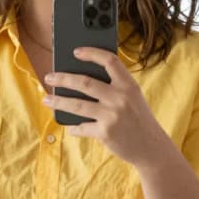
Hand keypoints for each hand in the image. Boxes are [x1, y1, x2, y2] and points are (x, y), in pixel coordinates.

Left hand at [41, 46, 162, 169]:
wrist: (151, 147)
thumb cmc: (138, 120)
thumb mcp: (133, 98)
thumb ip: (115, 88)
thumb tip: (81, 82)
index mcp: (128, 85)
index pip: (109, 61)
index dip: (91, 53)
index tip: (76, 51)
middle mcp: (120, 97)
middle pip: (84, 82)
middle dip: (63, 79)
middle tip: (50, 77)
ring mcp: (112, 115)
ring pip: (77, 104)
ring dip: (58, 102)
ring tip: (47, 99)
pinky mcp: (105, 133)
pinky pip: (82, 127)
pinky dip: (74, 127)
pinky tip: (70, 127)